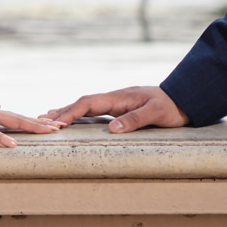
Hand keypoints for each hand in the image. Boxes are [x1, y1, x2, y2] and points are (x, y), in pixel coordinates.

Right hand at [42, 85, 189, 132]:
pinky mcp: (121, 109)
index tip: (56, 123)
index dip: (71, 112)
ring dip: (68, 112)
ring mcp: (117, 103)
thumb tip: (111, 129)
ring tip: (48, 119)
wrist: (186, 98)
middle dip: (62, 111)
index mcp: (120, 97)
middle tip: (40, 120)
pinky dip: (81, 115)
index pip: (89, 103)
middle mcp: (115, 98)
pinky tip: (74, 121)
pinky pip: (96, 112)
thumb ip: (135, 120)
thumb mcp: (155, 114)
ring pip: (87, 107)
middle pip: (83, 103)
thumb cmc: (172, 107)